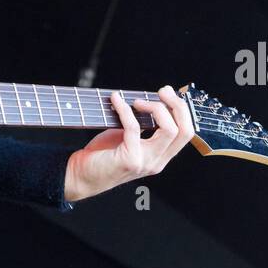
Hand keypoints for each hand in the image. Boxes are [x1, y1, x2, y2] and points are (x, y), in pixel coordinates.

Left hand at [64, 86, 193, 202]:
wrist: (81, 176)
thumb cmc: (103, 154)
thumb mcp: (129, 138)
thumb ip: (143, 125)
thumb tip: (148, 98)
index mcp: (160, 156)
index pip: (186, 133)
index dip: (181, 109)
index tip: (168, 93)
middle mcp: (157, 162)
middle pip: (185, 131)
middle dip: (176, 105)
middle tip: (162, 91)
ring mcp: (145, 162)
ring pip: (169, 129)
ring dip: (155, 107)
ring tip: (136, 101)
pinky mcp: (130, 159)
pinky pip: (133, 127)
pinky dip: (124, 108)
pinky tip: (115, 100)